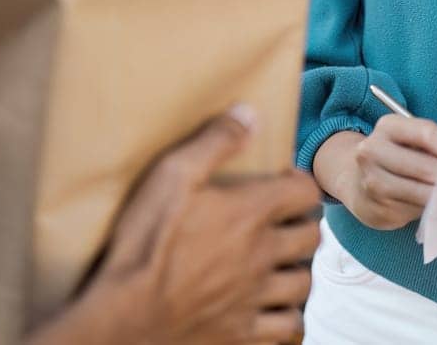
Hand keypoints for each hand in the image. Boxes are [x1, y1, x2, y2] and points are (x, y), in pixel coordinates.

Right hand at [34, 107, 320, 344]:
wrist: (125, 317)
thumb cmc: (144, 244)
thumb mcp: (172, 176)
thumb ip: (215, 142)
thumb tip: (249, 114)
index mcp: (250, 214)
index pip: (305, 192)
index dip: (300, 183)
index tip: (283, 183)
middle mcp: (262, 256)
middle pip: (311, 237)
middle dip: (303, 225)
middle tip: (284, 222)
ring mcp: (255, 298)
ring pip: (304, 283)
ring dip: (297, 270)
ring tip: (280, 263)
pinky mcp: (244, 333)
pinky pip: (287, 327)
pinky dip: (287, 317)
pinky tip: (271, 307)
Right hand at [313, 116, 436, 230]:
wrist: (358, 182)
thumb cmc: (402, 158)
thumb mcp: (425, 144)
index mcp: (389, 127)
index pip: (426, 133)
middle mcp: (373, 150)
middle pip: (423, 165)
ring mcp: (371, 180)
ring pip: (418, 192)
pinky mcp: (374, 207)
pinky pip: (411, 211)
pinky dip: (430, 211)